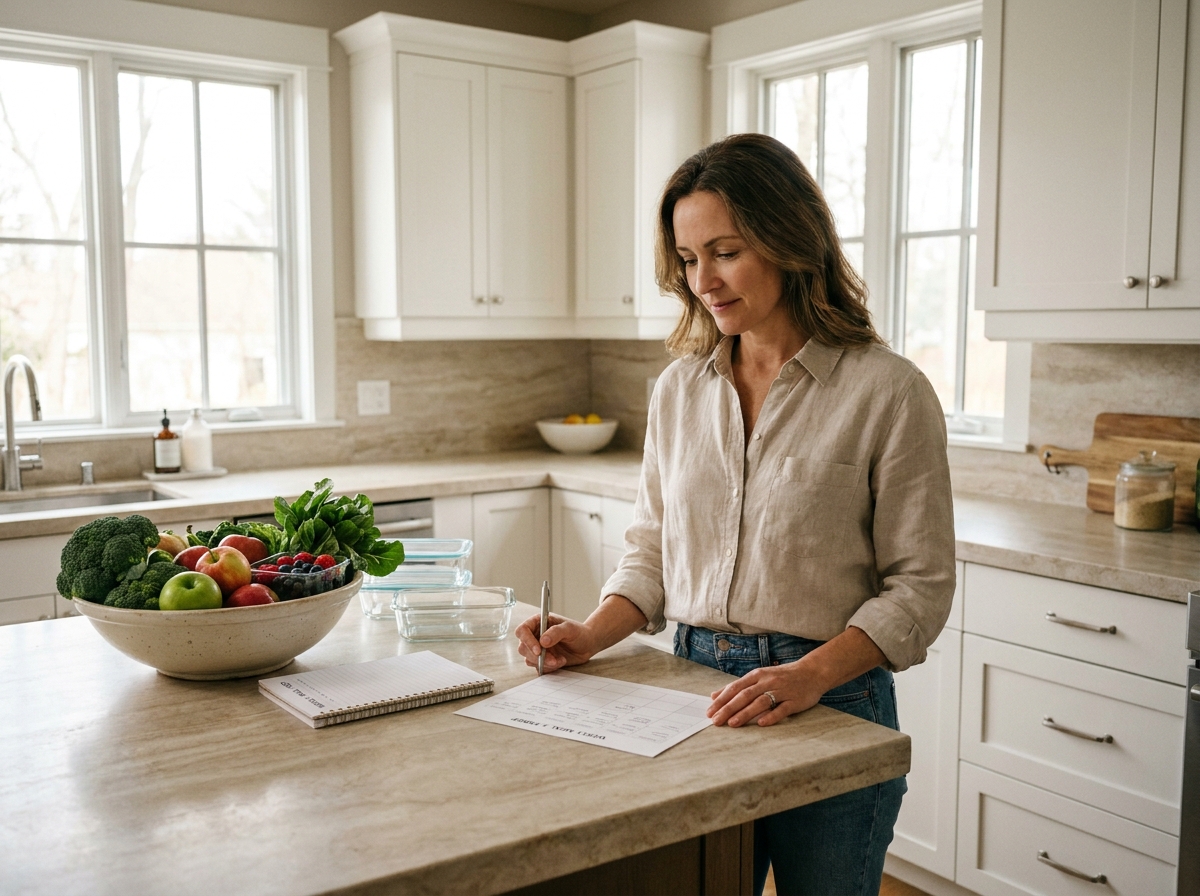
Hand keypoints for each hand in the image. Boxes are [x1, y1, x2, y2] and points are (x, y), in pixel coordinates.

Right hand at [514, 612, 596, 671]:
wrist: (587, 645)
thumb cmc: (579, 632)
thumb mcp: (570, 629)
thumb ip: (556, 632)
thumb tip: (542, 641)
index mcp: (538, 623)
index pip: (522, 630)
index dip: (527, 640)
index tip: (538, 650)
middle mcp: (535, 636)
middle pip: (523, 648)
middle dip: (538, 657)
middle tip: (553, 660)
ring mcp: (538, 649)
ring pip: (529, 659)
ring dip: (544, 663)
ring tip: (560, 660)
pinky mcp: (542, 660)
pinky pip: (538, 667)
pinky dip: (548, 668)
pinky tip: (560, 662)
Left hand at [708, 626, 887, 727]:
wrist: (812, 672)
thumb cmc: (782, 676)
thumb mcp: (759, 677)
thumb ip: (738, 686)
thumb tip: (714, 695)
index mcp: (757, 676)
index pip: (735, 688)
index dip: (722, 700)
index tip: (709, 712)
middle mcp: (767, 682)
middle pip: (744, 696)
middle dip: (728, 708)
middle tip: (716, 720)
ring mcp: (781, 691)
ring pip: (760, 702)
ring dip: (745, 713)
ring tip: (733, 723)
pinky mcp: (794, 701)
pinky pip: (782, 709)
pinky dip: (771, 716)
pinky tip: (762, 724)